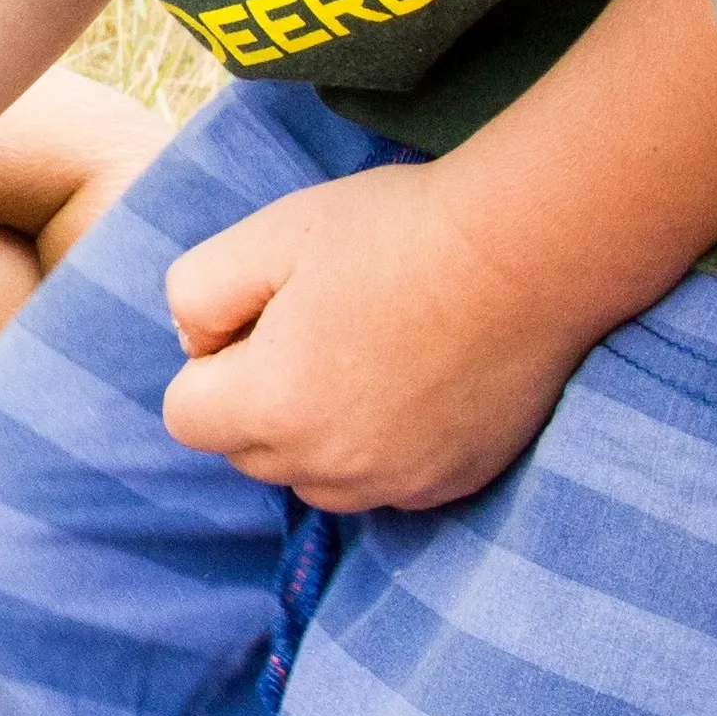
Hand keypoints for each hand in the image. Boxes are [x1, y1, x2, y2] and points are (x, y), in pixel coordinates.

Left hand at [160, 162, 596, 511]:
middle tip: (318, 324)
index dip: (213, 361)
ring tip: (368, 352)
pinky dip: (381, 446)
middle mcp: (329, 466)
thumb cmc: (396, 232)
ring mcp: (396, 483)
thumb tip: (196, 343)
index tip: (263, 315)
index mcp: (272, 406)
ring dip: (317, 432)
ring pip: (314, 478)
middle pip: (247, 453)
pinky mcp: (451, 483)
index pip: (185, 416)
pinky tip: (417, 379)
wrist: (530, 252)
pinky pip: (382, 483)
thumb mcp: (269, 234)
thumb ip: (198, 293)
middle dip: (258, 400)